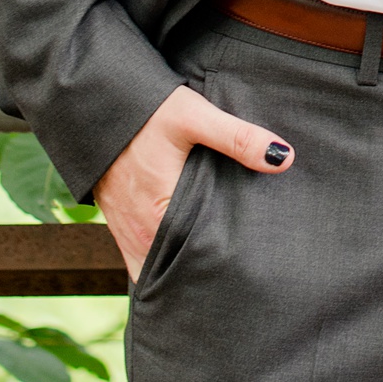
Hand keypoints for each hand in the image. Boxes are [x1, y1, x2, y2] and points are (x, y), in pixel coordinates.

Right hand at [93, 85, 294, 281]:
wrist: (98, 106)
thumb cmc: (147, 111)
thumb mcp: (195, 117)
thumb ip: (238, 138)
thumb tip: (284, 158)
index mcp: (158, 215)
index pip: (198, 259)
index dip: (224, 264)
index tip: (252, 266)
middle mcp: (139, 234)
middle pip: (179, 270)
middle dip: (207, 274)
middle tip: (243, 275)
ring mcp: (127, 235)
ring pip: (159, 269)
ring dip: (183, 272)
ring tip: (219, 273)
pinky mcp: (121, 228)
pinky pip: (143, 260)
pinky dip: (164, 264)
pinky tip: (189, 258)